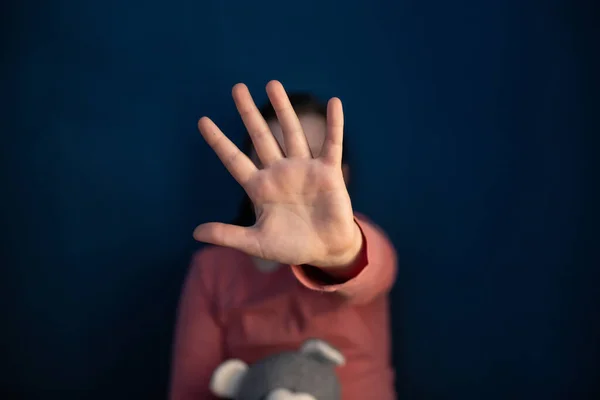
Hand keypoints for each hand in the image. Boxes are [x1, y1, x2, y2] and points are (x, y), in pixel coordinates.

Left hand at [193, 81, 361, 267]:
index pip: (234, 159)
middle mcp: (279, 172)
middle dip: (249, 113)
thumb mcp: (256, 243)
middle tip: (237, 88)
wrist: (326, 250)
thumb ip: (228, 235)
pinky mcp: (328, 172)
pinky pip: (332, 144)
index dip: (219, 141)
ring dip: (283, 109)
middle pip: (260, 136)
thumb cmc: (291, 246)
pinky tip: (334, 103)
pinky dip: (334, 125)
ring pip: (291, 133)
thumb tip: (195, 232)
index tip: (202, 121)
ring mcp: (304, 169)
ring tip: (272, 84)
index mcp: (260, 187)